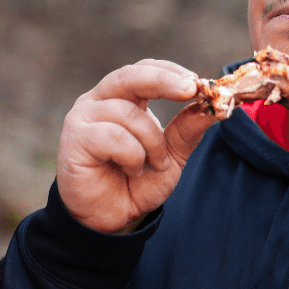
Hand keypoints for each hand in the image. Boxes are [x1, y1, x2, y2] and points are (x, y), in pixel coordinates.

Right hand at [57, 59, 214, 233]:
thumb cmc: (137, 182)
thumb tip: (213, 106)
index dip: (170, 71)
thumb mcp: (172, 154)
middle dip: (164, 81)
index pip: (145, 69)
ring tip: (152, 164)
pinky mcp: (75, 139)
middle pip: (130, 76)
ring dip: (152, 143)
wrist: (114, 219)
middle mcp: (99, 101)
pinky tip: (130, 170)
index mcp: (122, 98)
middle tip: (191, 90)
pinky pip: (113, 136)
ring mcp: (83, 118)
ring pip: (128, 114)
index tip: (198, 83)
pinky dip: (132, 156)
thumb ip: (188, 129)